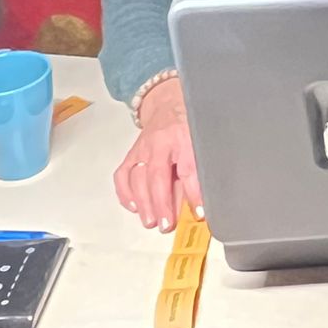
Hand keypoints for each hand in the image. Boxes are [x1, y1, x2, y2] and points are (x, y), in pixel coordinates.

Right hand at [112, 77, 202, 232]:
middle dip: (161, 203)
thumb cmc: (188, 124)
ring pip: (138, 177)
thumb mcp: (201, 141)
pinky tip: (135, 207)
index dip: (194, 193)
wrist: (168, 103)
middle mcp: (160, 142)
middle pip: (157, 175)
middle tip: (166, 224)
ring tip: (151, 222)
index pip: (188, 168)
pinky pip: (123, 175)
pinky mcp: (131, 154)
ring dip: (144, 203)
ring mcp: (142, 148)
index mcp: (184, 136)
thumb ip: (201, 167)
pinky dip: (126, 193)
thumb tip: (204, 199)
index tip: (199, 213)